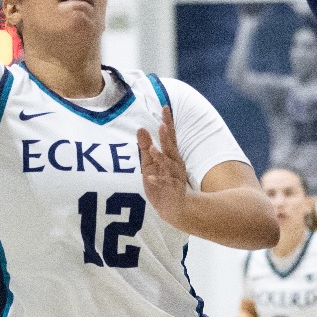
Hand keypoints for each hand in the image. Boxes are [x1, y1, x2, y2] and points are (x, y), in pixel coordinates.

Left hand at [137, 107, 191, 225]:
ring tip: (152, 149)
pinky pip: (165, 184)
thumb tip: (140, 128)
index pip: (169, 136)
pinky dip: (158, 180)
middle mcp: (175, 164)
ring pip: (168, 165)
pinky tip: (150, 177)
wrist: (176, 208)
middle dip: (167, 137)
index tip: (165, 108)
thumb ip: (145, 147)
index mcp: (170, 155)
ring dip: (161, 157)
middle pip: (171, 148)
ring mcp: (174, 177)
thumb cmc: (162, 183)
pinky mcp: (171, 190)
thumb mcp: (150, 164)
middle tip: (163, 124)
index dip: (168, 122)